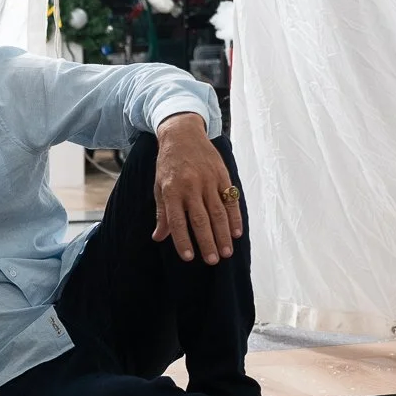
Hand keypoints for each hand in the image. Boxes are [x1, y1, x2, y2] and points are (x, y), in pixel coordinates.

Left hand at [150, 112, 241, 263]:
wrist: (182, 134)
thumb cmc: (168, 164)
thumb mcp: (159, 186)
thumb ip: (162, 213)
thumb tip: (159, 237)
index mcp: (172, 191)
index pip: (178, 221)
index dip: (183, 241)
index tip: (189, 258)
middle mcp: (191, 186)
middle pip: (201, 219)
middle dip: (208, 242)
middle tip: (213, 261)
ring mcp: (208, 181)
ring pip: (218, 212)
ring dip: (223, 234)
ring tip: (227, 252)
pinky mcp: (222, 176)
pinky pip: (230, 200)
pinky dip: (234, 217)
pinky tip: (236, 233)